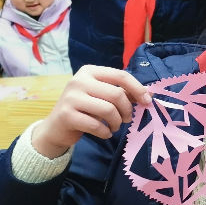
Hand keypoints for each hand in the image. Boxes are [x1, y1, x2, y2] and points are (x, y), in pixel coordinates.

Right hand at [31, 66, 150, 158]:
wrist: (56, 128)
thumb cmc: (85, 109)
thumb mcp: (103, 97)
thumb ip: (123, 93)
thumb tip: (149, 93)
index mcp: (90, 71)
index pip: (121, 76)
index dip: (137, 89)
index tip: (147, 101)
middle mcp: (78, 80)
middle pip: (117, 94)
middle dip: (127, 110)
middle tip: (127, 119)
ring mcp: (70, 97)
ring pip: (108, 110)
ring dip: (117, 122)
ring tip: (115, 126)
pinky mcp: (66, 115)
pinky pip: (96, 125)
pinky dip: (106, 132)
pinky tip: (105, 133)